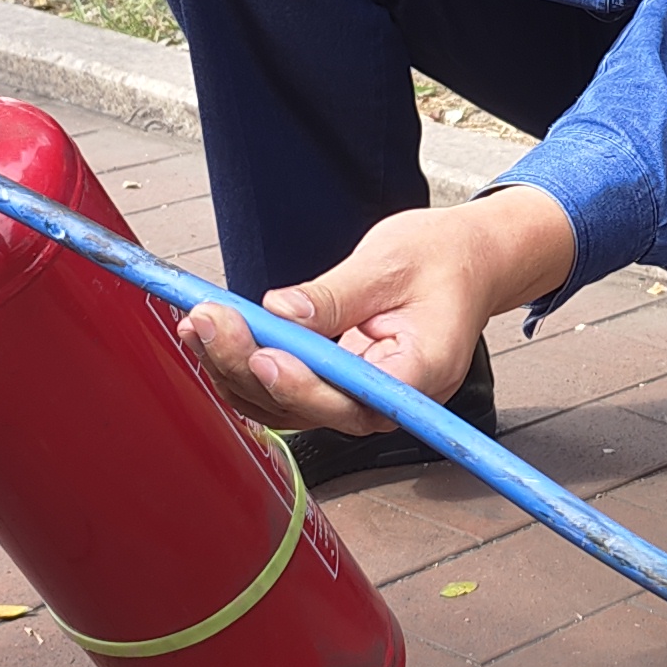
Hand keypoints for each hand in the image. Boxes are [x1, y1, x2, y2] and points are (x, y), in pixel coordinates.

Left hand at [180, 188, 579, 436]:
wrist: (467, 263)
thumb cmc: (443, 260)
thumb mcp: (391, 262)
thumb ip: (336, 294)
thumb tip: (283, 310)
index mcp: (419, 375)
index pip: (355, 397)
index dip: (304, 385)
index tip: (265, 354)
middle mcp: (386, 401)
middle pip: (308, 406)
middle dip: (249, 365)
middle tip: (209, 319)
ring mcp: (358, 400)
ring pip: (285, 406)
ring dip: (235, 368)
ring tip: (198, 324)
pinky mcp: (335, 386)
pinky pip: (284, 391)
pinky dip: (244, 366)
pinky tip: (212, 335)